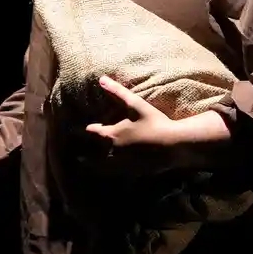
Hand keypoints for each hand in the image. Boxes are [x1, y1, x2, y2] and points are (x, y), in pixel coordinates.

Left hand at [82, 75, 228, 175]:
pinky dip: (113, 173)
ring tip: (90, 168)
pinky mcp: (133, 171)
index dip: (90, 129)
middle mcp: (113, 151)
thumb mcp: (135, 104)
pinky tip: (114, 174)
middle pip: (95, 154)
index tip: (86, 129)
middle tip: (79, 158)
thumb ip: (118, 92)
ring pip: (104, 167)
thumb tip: (101, 78)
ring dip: (97, 167)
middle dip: (87, 155)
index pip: (94, 132)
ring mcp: (123, 163)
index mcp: (111, 135)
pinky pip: (119, 174)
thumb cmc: (154, 122)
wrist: (173, 144)